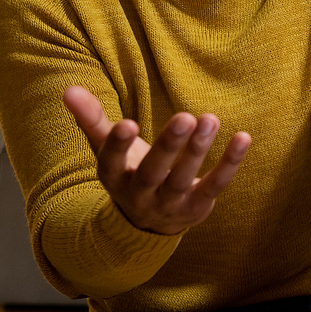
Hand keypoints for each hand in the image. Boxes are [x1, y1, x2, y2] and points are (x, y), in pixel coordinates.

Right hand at [61, 85, 248, 235]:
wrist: (149, 223)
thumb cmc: (129, 172)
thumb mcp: (107, 149)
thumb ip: (91, 118)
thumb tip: (68, 89)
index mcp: (114, 178)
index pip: (111, 163)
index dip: (118, 145)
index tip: (127, 124)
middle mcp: (140, 195)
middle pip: (153, 172)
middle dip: (168, 146)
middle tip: (185, 117)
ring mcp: (170, 204)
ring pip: (183, 179)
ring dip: (197, 150)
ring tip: (210, 119)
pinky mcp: (197, 207)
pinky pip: (215, 186)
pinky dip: (230, 163)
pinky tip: (242, 138)